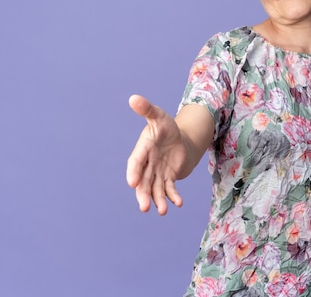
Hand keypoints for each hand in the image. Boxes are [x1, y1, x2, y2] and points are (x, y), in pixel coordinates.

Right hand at [126, 94, 185, 214]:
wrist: (179, 139)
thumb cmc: (165, 126)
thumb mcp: (159, 116)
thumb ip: (147, 109)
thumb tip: (134, 98)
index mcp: (143, 149)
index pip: (136, 162)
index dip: (134, 172)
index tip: (132, 183)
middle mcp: (148, 164)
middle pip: (143, 182)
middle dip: (143, 194)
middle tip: (145, 207)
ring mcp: (157, 173)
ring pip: (155, 189)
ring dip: (158, 200)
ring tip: (161, 211)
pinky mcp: (168, 178)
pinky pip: (170, 189)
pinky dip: (173, 196)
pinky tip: (179, 203)